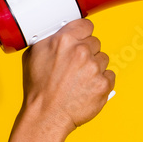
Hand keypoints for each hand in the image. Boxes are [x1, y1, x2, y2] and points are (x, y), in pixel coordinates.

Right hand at [20, 18, 114, 135]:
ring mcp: (94, 68)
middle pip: (95, 42)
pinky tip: (87, 88)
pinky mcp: (103, 84)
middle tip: (75, 67)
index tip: (81, 40)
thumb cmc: (38, 89)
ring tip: (79, 80)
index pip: (86, 25)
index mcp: (64, 40)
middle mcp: (81, 51)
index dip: (83, 34)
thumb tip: (58, 32)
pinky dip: (101, 82)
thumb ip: (49, 39)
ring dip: (95, 67)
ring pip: (103, 59)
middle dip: (87, 52)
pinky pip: (109, 76)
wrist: (46, 115)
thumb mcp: (33, 56)